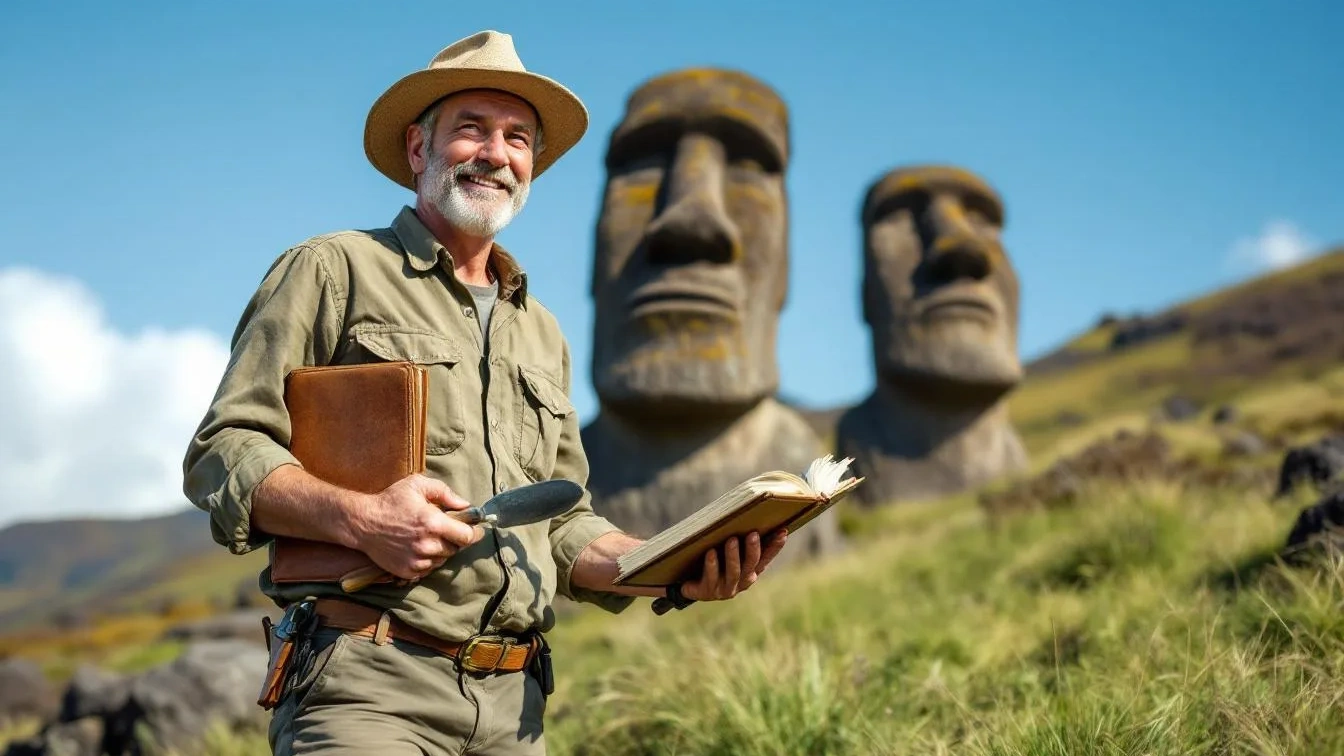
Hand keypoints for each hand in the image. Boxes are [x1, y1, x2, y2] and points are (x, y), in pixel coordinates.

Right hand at [350, 474, 484, 580]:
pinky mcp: (407, 572)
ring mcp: (417, 561)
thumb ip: (445, 493)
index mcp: (433, 523)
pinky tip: (417, 547)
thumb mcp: (417, 485)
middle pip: (455, 549)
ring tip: (427, 537)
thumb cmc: (391, 501)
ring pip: (442, 560)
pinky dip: (427, 560)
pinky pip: (428, 569)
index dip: (474, 533)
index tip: (475, 529)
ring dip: (440, 550)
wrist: (363, 522)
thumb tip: (466, 505)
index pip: (467, 536)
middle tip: (443, 529)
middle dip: (454, 539)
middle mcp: (427, 545)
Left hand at [679, 530, 786, 601]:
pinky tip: (710, 553)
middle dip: (753, 549)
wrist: (687, 583)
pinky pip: (711, 578)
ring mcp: (725, 589)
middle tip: (753, 533)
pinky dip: (711, 565)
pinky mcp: (707, 592)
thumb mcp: (727, 550)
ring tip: (731, 539)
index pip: (766, 557)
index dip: (775, 546)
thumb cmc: (713, 560)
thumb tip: (751, 514)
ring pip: (733, 572)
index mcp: (750, 571)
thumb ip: (740, 539)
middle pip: (751, 565)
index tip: (783, 531)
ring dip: (733, 556)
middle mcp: (741, 581)